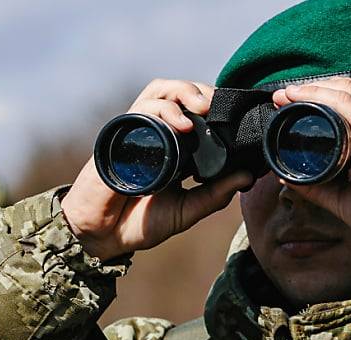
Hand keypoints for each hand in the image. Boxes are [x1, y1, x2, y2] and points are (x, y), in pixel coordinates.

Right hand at [62, 79, 255, 260]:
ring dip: (183, 92)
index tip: (236, 115)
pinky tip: (181, 124)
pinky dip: (162, 110)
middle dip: (201, 91)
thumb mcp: (187, 210)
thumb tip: (248, 176)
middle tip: (219, 106)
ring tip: (202, 107)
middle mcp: (156, 133)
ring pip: (159, 91)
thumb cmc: (140, 223)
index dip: (215, 105)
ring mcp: (137, 132)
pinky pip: (139, 111)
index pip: (195, 111)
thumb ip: (216, 195)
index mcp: (175, 147)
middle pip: (179, 93)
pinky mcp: (119, 138)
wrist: (102, 237)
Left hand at [272, 79, 350, 246]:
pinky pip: (347, 103)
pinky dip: (320, 96)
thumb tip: (290, 177)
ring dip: (314, 88)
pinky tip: (300, 97)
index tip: (294, 104)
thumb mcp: (344, 196)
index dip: (326, 97)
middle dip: (316, 88)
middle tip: (284, 96)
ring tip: (286, 94)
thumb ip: (319, 184)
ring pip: (347, 90)